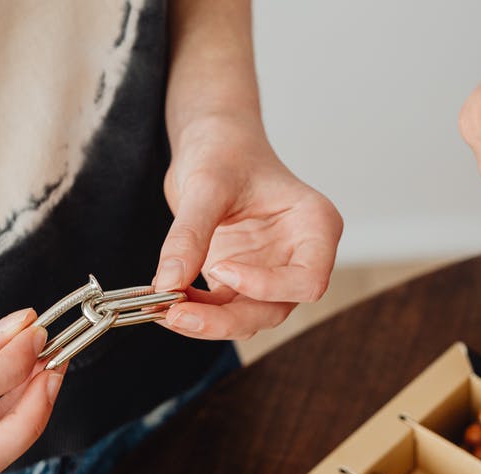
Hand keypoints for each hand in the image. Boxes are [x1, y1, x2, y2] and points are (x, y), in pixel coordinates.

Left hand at [152, 115, 342, 339]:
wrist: (213, 143)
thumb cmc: (227, 149)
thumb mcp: (207, 184)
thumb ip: (191, 233)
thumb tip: (169, 282)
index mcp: (315, 226)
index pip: (308, 279)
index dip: (268, 287)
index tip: (221, 269)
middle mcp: (299, 256)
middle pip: (275, 308)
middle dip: (226, 319)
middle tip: (177, 313)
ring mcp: (271, 272)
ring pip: (248, 318)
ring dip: (207, 322)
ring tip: (164, 309)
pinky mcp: (241, 282)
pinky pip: (223, 311)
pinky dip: (195, 312)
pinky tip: (166, 301)